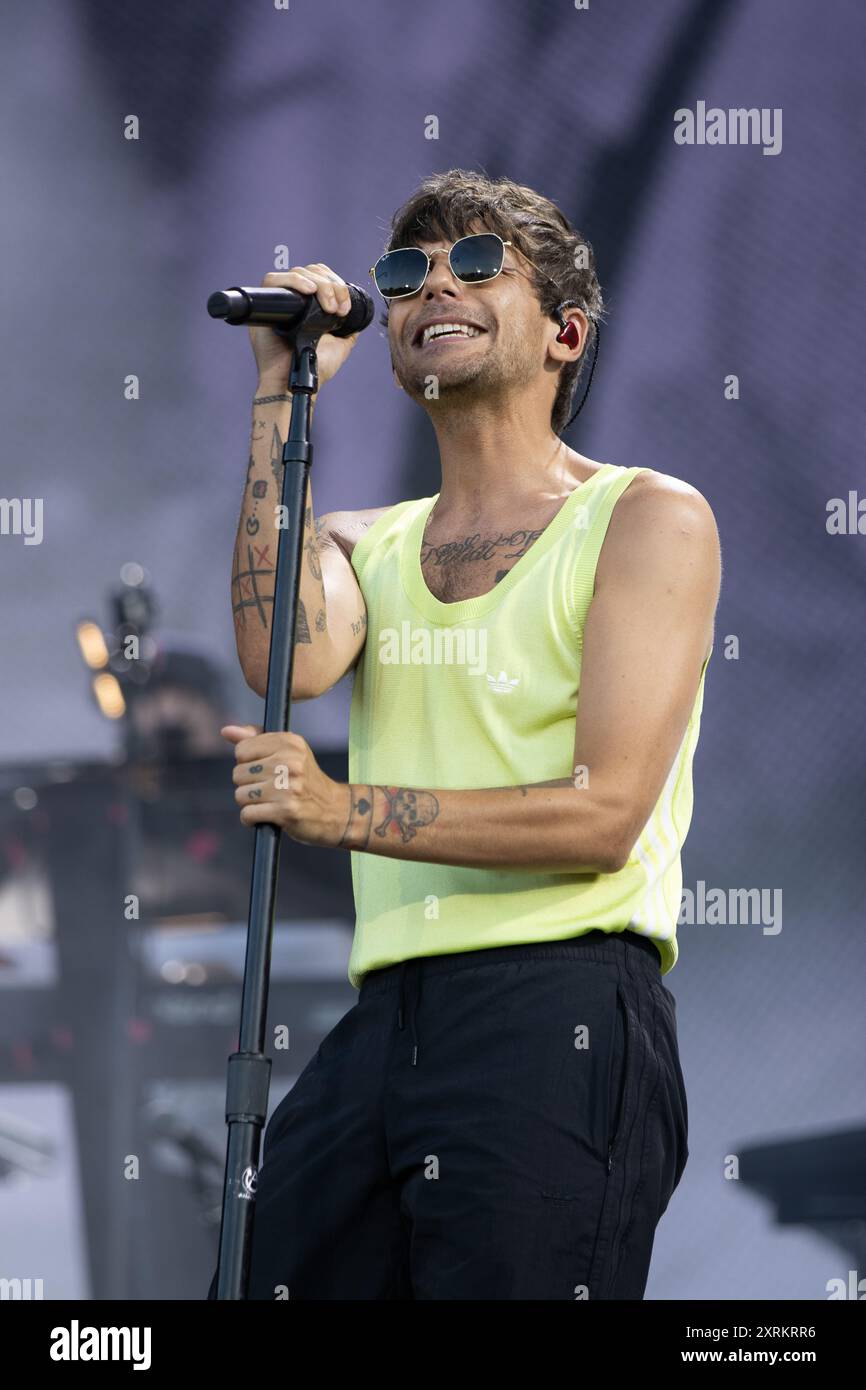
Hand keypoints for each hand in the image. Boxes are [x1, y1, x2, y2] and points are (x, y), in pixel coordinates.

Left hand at [222, 723, 349, 846]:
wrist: (336, 810)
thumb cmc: (306, 781)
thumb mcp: (288, 753)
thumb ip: (256, 739)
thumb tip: (226, 731)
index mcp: (290, 742)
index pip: (242, 750)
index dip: (247, 763)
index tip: (264, 770)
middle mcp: (290, 761)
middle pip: (238, 773)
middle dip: (248, 785)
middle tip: (268, 790)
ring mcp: (288, 786)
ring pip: (241, 795)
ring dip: (250, 803)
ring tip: (268, 803)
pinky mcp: (286, 810)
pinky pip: (248, 814)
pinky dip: (251, 819)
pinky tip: (266, 817)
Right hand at [250, 263, 360, 391]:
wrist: (296, 383)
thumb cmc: (315, 368)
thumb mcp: (340, 345)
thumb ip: (348, 330)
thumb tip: (358, 316)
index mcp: (308, 307)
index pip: (320, 277)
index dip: (335, 283)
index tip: (344, 306)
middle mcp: (292, 301)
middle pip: (311, 271)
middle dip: (331, 285)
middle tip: (338, 308)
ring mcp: (278, 301)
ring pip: (298, 272)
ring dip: (320, 285)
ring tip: (329, 307)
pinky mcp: (264, 305)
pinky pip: (274, 280)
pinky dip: (294, 281)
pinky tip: (309, 291)